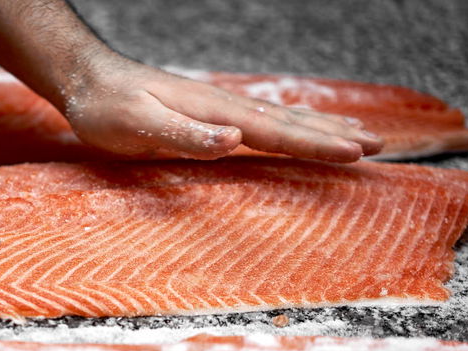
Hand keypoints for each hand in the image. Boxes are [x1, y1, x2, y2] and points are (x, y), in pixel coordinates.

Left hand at [62, 54, 383, 162]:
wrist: (89, 80)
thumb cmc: (108, 109)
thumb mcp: (138, 126)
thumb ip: (184, 135)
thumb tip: (234, 139)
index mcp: (215, 113)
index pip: (276, 132)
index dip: (317, 145)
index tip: (357, 153)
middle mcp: (225, 108)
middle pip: (291, 123)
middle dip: (334, 136)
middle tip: (378, 147)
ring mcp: (219, 109)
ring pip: (282, 119)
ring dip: (321, 129)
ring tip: (358, 135)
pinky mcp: (209, 115)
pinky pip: (262, 122)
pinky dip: (291, 125)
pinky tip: (299, 126)